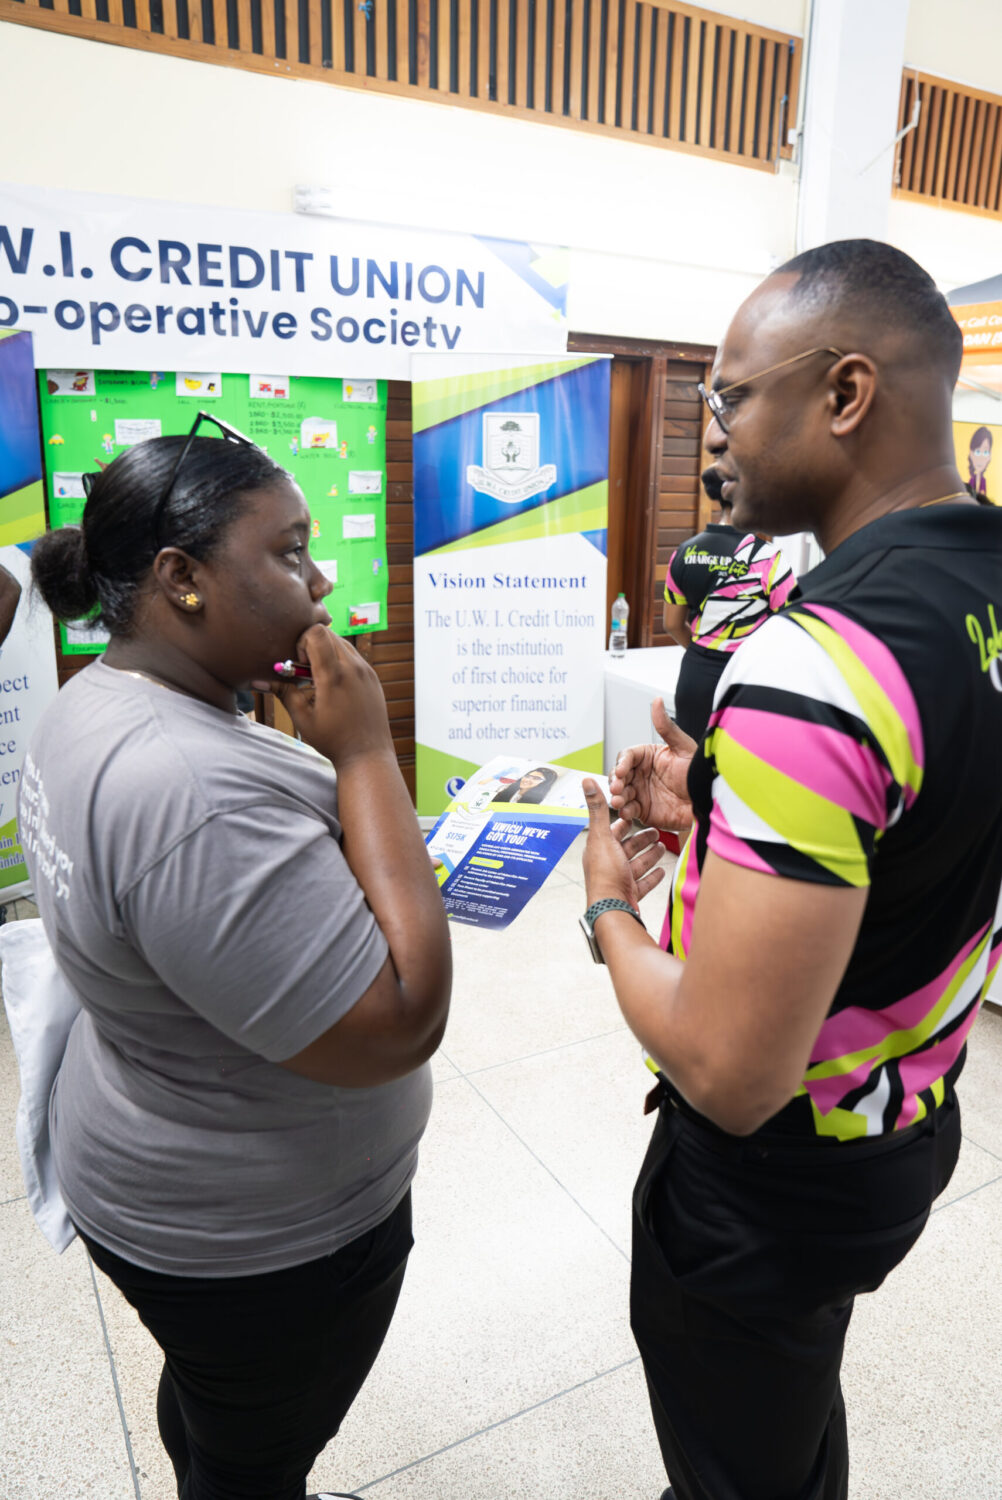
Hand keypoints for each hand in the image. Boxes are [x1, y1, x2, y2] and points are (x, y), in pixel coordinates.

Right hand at [274, 625, 393, 766]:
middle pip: (328, 632)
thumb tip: (256, 681)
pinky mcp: (373, 676)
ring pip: (341, 642)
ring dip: (326, 652)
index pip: (317, 632)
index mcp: (334, 676)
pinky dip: (339, 660)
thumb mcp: (303, 718)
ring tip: (319, 679)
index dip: (302, 642)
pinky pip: (353, 655)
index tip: (300, 664)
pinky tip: (333, 685)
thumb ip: (282, 693)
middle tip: (306, 672)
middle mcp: (354, 667)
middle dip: (312, 646)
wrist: (368, 754)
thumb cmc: (333, 740)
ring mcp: (366, 670)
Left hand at [582, 778, 664, 909]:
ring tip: (661, 847)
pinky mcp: (630, 894)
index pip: (611, 832)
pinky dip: (652, 877)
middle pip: (626, 848)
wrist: (613, 908)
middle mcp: (608, 864)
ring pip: (636, 864)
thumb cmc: (606, 874)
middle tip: (655, 832)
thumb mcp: (602, 836)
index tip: (634, 815)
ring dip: (648, 856)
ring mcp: (619, 880)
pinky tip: (662, 871)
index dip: (623, 823)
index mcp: (599, 849)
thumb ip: (597, 808)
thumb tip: (587, 780)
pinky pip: (643, 884)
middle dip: (640, 839)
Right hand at [609, 699, 695, 830]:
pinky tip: (628, 811)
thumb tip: (657, 701)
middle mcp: (643, 774)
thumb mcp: (683, 747)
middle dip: (616, 781)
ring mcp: (642, 792)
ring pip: (621, 793)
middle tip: (618, 788)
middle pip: (619, 775)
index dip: (622, 763)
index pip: (628, 756)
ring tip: (620, 801)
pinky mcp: (644, 810)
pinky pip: (629, 810)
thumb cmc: (698, 774)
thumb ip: (666, 726)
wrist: (708, 802)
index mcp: (649, 757)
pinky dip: (626, 811)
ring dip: (617, 797)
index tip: (622, 770)